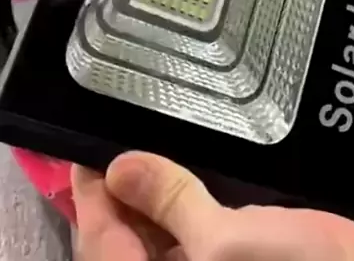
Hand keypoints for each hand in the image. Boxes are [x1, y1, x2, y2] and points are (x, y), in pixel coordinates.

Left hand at [72, 152, 353, 259]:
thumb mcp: (224, 244)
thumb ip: (173, 204)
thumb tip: (124, 168)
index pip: (103, 240)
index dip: (91, 193)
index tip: (86, 149)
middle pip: (132, 234)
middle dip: (127, 185)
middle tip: (123, 129)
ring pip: (168, 225)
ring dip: (160, 186)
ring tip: (155, 133)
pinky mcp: (243, 248)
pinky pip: (204, 219)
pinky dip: (195, 191)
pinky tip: (199, 157)